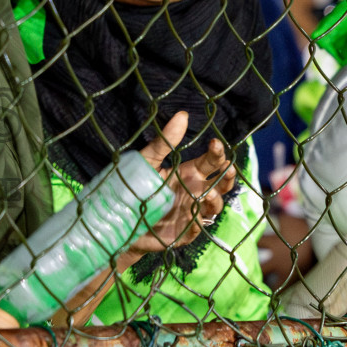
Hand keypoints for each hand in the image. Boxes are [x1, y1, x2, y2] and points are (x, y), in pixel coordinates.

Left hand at [134, 112, 235, 253]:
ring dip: (215, 200)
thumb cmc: (136, 186)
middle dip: (228, 176)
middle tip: (226, 169)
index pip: (212, 162)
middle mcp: (195, 191)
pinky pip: (197, 228)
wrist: (118, 218)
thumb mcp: (147, 162)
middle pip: (222, 184)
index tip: (215, 144)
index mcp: (189, 173)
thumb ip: (164, 142)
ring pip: (214, 207)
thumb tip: (182, 115)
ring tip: (207, 194)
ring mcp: (192, 212)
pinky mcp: (183, 232)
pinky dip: (198, 223)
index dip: (217, 154)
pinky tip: (194, 217)